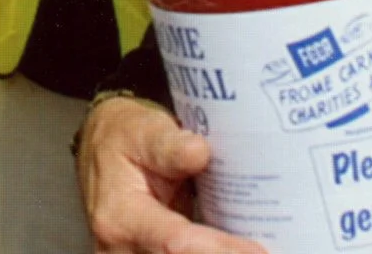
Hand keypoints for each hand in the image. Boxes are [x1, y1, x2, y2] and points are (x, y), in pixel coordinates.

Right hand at [78, 96, 260, 253]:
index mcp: (120, 216)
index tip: (259, 250)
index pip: (176, 244)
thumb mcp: (143, 130)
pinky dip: (211, 251)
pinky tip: (241, 246)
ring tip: (259, 246)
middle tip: (269, 248)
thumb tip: (199, 152)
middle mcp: (122, 249)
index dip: (220, 251)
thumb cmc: (125, 139)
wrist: (102, 151)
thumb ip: (169, 144)